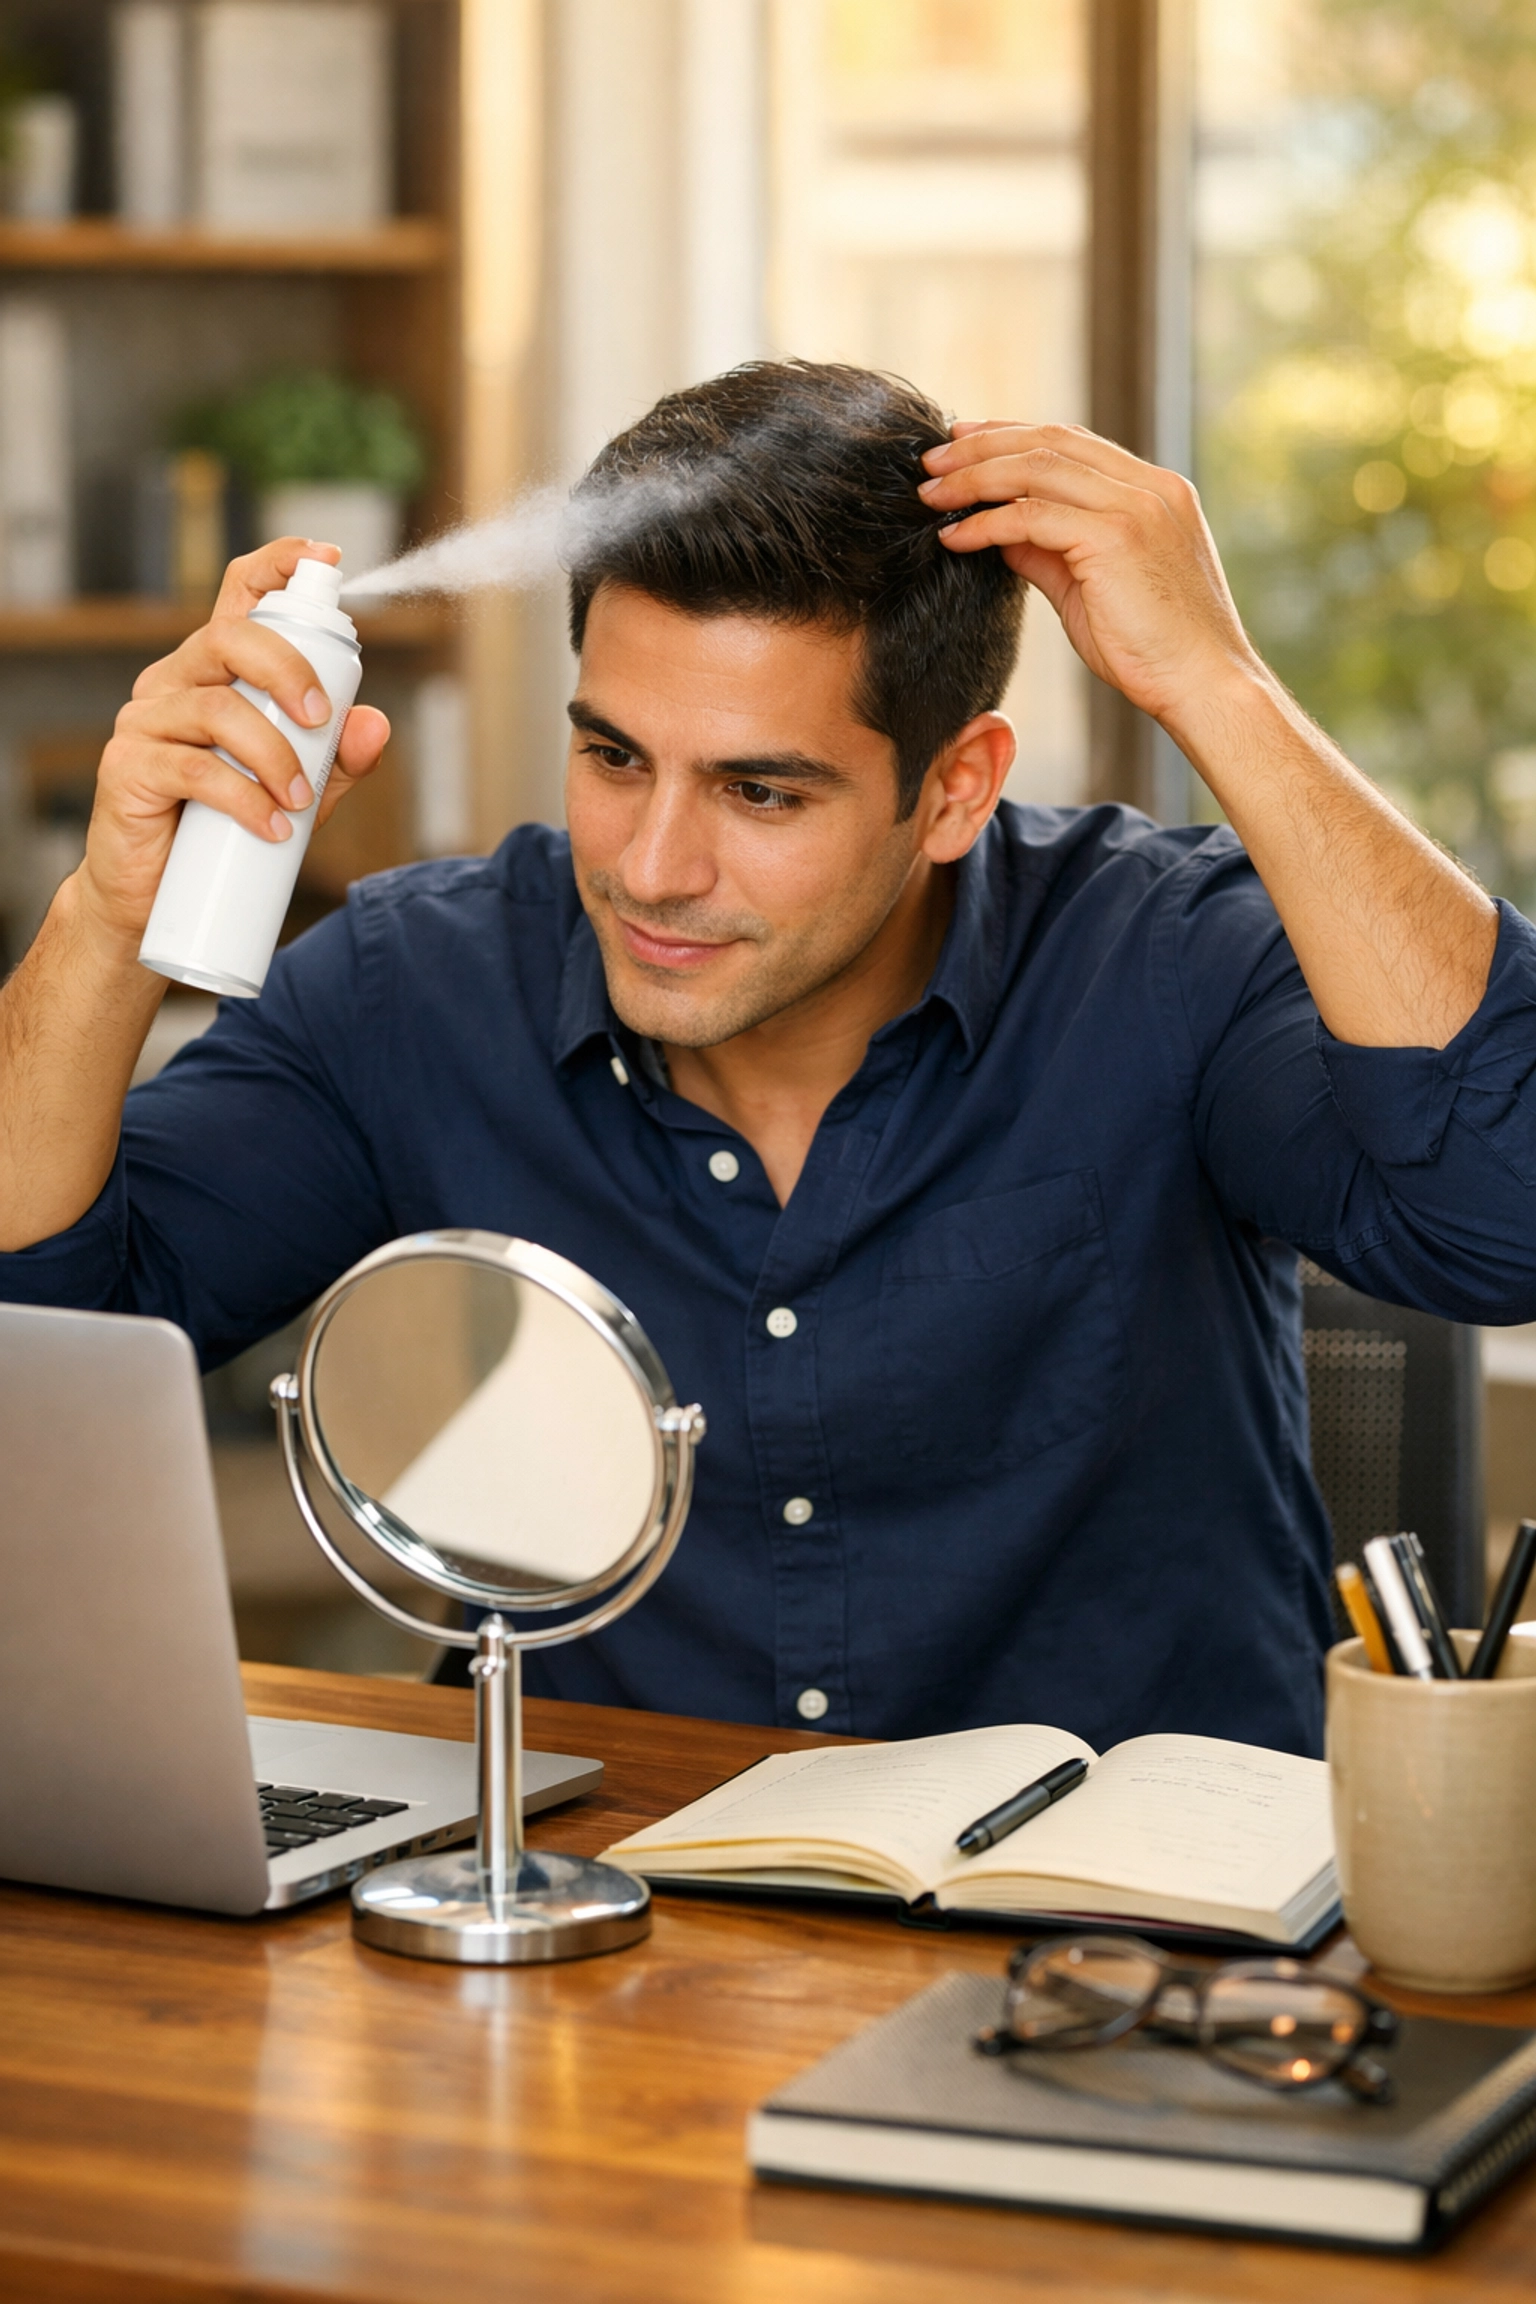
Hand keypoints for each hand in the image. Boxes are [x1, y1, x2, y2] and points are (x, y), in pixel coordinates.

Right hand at [75, 538, 390, 954]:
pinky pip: (190, 767)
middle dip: (288, 670)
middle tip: (321, 722)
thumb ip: (337, 759)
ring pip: (217, 708)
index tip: (325, 560)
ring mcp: (145, 721)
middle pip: (231, 638)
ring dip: (273, 754)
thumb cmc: (226, 833)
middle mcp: (175, 683)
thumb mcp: (298, 793)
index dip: (278, 566)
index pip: (240, 598)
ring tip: (300, 802)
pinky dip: (242, 797)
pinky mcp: (127, 767)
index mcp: (216, 673)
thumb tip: (375, 723)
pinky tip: (271, 827)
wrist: (156, 897)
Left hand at [918, 423, 1261, 730]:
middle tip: (932, 458)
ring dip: (975, 477)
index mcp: (1153, 490)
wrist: (1204, 686)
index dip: (1012, 436)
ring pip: (1037, 467)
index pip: (1072, 442)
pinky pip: (1032, 517)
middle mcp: (1148, 487)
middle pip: (1049, 440)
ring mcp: (1136, 507)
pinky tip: (954, 537)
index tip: (963, 442)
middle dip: (983, 444)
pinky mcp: (1116, 537)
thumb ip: (1048, 551)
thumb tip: (999, 531)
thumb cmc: (1152, 650)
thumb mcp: (1089, 588)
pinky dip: (986, 523)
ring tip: (931, 493)